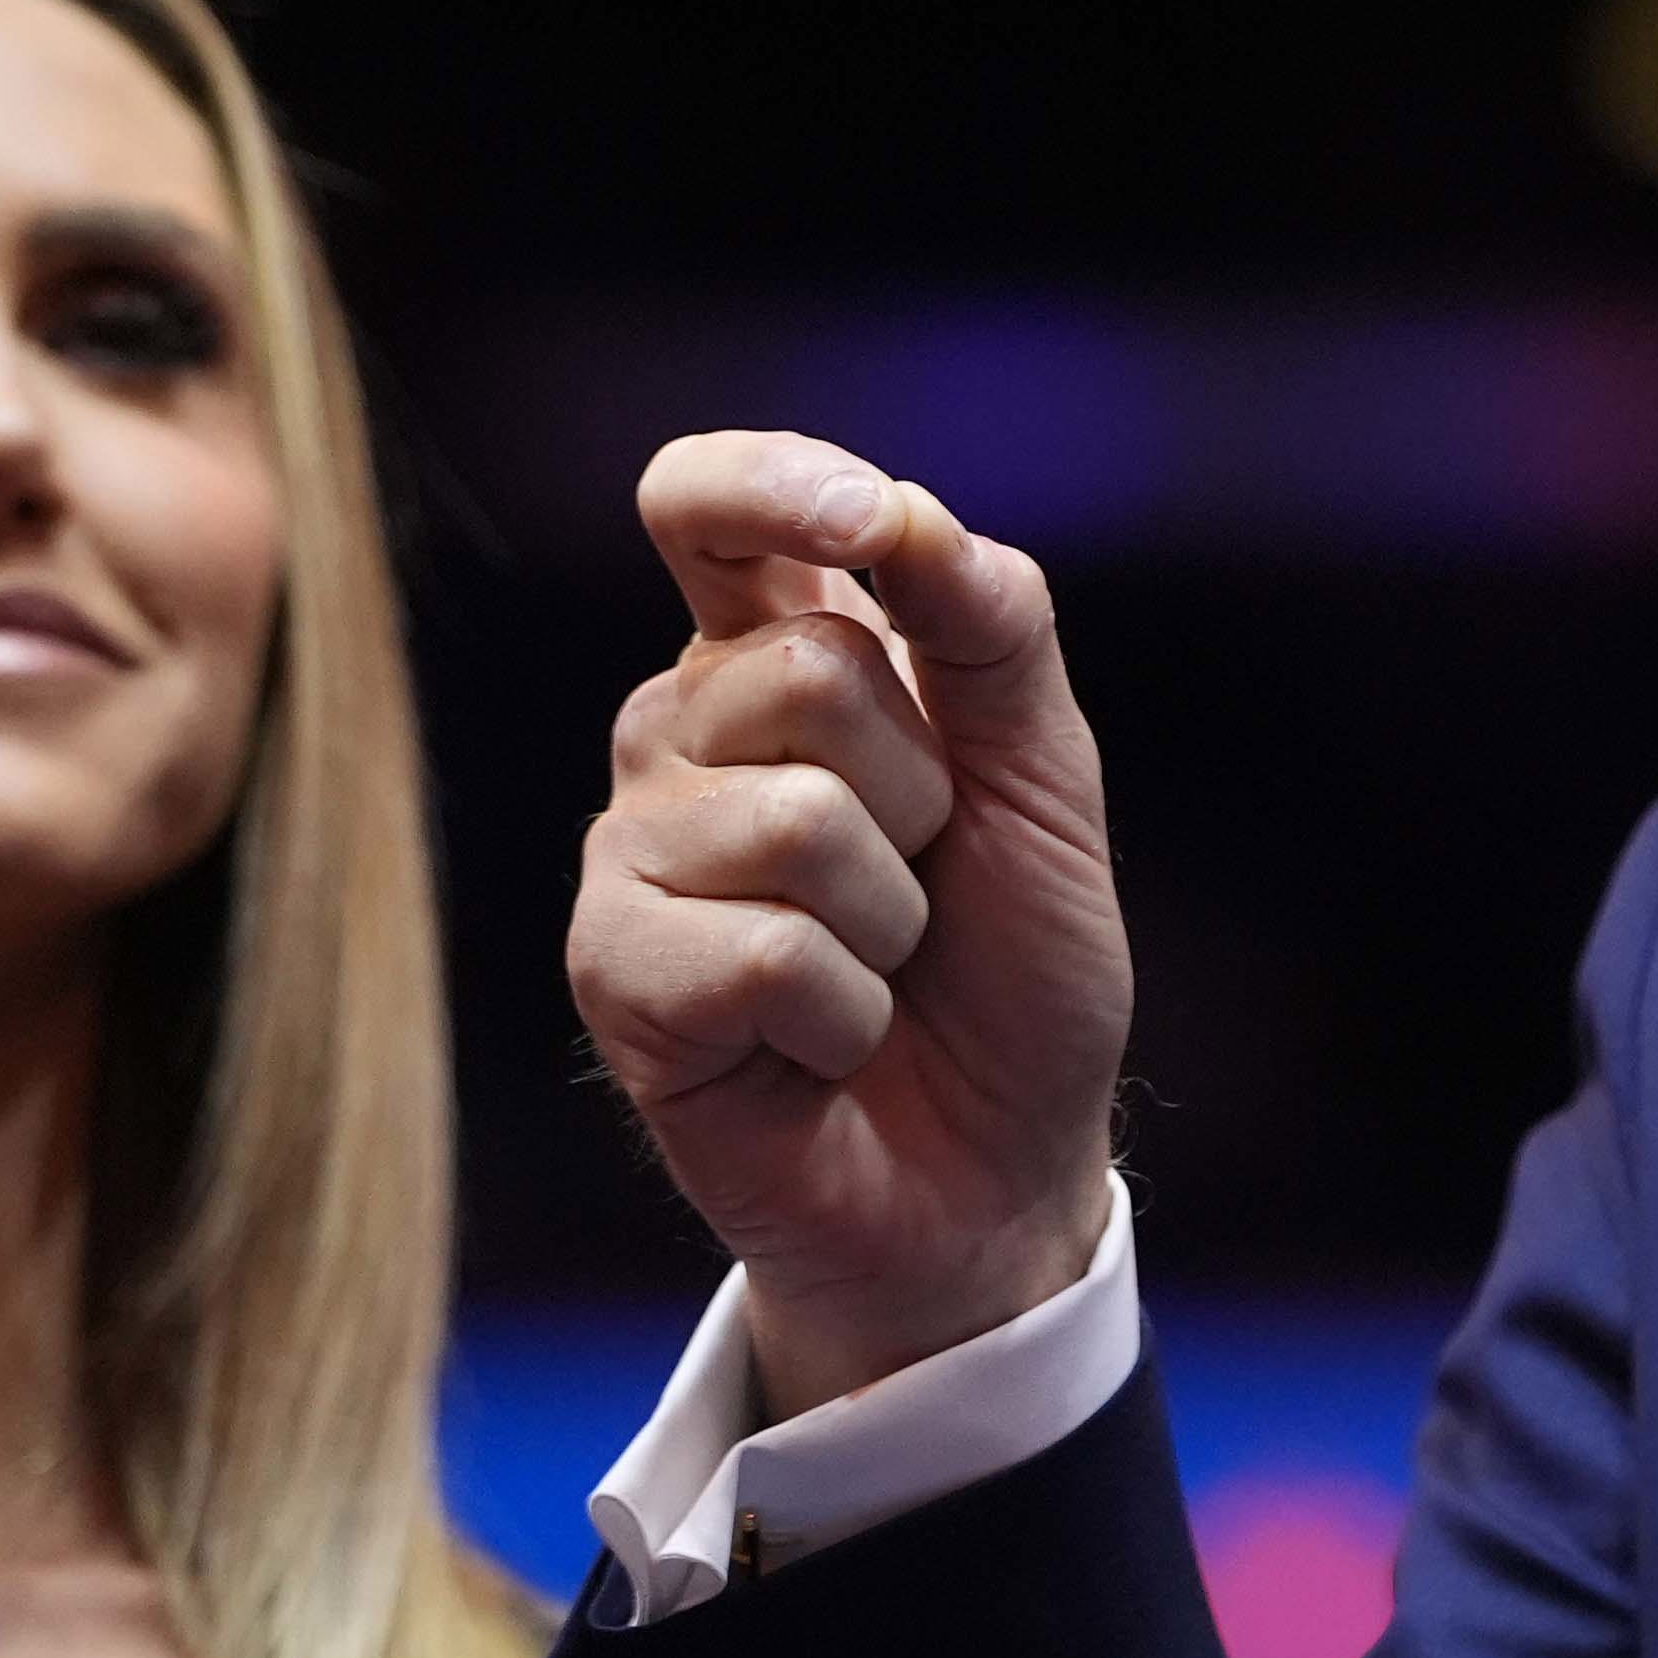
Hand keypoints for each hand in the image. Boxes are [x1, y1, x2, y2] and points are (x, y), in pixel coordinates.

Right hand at [569, 432, 1131, 1416]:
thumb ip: (990, 623)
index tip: (862, 520)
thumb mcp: (1044, 773)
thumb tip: (901, 511)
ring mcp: (634, 849)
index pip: (709, 503)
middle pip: (801, 669)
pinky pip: (760, 952)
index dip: (772, 485)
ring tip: (878, 967)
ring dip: (891, 917)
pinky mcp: (613, 972)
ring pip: (791, 818)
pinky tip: (825, 1044)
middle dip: (923, 788)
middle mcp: (683, 729)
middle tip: (924, 875)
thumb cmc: (1014, 962)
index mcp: (779, 649)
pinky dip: (845, 1010)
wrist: (1001, 1173)